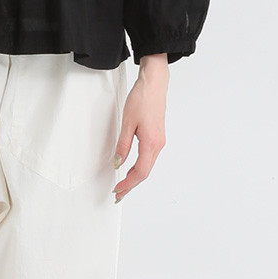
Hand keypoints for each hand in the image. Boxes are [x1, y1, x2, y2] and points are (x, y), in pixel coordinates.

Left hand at [112, 55, 168, 200]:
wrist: (154, 84)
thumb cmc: (142, 99)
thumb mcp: (127, 123)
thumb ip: (123, 145)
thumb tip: (118, 162)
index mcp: (151, 143)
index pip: (140, 172)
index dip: (128, 184)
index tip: (117, 190)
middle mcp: (158, 145)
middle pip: (145, 172)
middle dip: (131, 185)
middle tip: (118, 194)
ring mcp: (160, 141)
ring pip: (148, 166)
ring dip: (135, 177)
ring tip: (123, 185)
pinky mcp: (158, 137)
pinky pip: (149, 158)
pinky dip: (140, 167)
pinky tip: (132, 170)